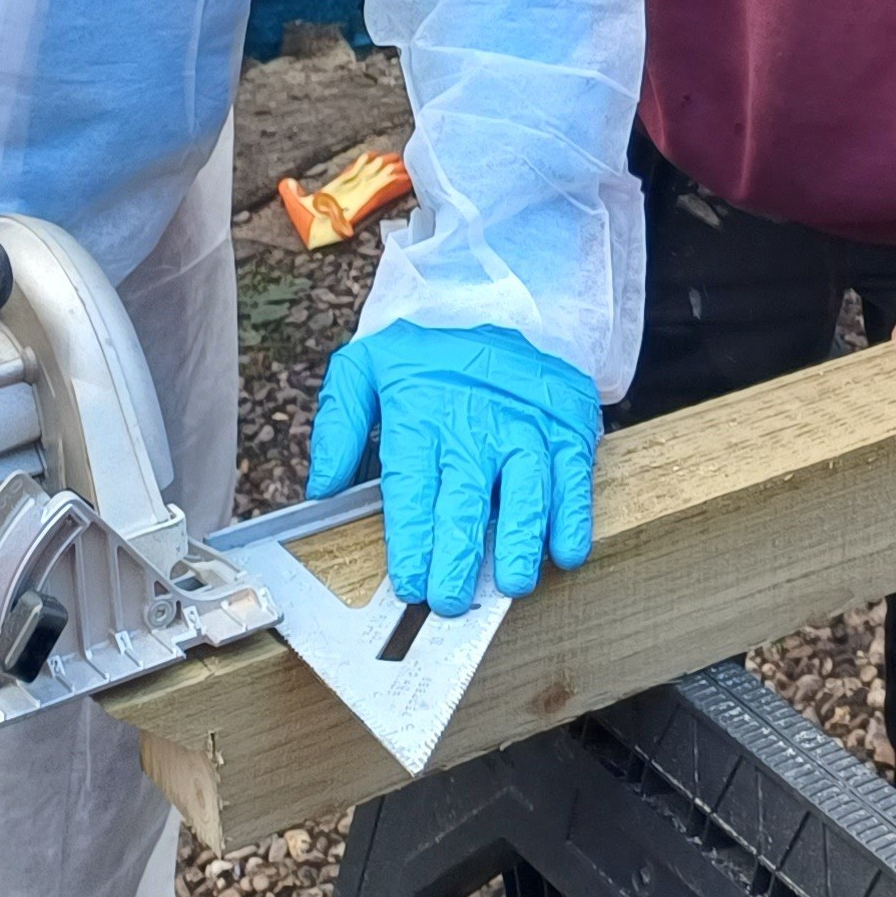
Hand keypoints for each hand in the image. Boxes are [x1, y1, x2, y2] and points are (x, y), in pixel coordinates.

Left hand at [310, 322, 599, 616]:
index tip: (411, 582)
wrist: (507, 296)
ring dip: (519, 541)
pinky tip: (565, 551)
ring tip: (511, 583)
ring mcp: (526, 429)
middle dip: (458, 554)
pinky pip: (573, 478)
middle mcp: (476, 427)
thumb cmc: (432, 347)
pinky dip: (573, 516)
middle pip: (467, 499)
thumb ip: (339, 423)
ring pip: (526, 491)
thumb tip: (322, 486)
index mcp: (421, 416)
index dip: (413, 540)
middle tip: (451, 600)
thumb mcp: (367, 365)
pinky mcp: (567, 429)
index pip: (414, 488)